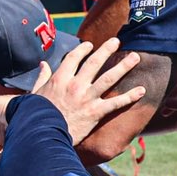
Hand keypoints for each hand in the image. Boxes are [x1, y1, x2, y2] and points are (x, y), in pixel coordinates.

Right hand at [29, 38, 144, 141]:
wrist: (42, 134)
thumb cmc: (36, 115)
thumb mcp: (35, 93)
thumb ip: (41, 77)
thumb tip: (42, 64)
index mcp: (60, 79)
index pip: (74, 58)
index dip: (82, 49)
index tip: (90, 45)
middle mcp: (75, 85)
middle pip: (94, 63)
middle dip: (106, 50)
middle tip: (117, 41)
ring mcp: (86, 98)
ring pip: (109, 78)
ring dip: (123, 67)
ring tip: (135, 57)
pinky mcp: (95, 112)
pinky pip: (115, 103)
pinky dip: (129, 97)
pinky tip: (141, 90)